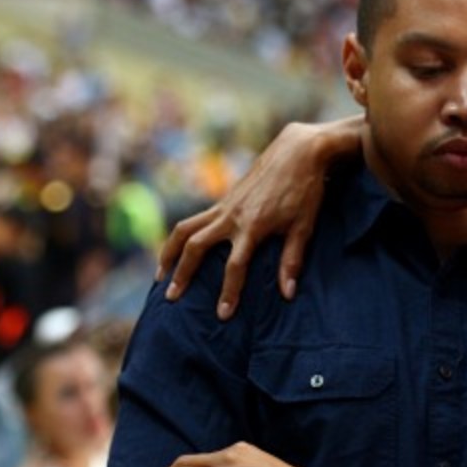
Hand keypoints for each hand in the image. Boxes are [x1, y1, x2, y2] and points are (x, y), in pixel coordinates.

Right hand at [157, 116, 361, 316]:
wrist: (298, 151)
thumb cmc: (305, 191)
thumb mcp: (304, 227)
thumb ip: (291, 261)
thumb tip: (287, 294)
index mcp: (253, 226)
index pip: (234, 266)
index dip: (229, 292)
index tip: (223, 314)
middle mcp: (232, 216)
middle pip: (196, 247)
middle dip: (182, 273)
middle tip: (172, 297)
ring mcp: (224, 206)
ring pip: (185, 229)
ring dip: (169, 252)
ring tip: (161, 275)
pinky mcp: (223, 200)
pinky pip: (193, 220)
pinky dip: (181, 237)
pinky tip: (179, 252)